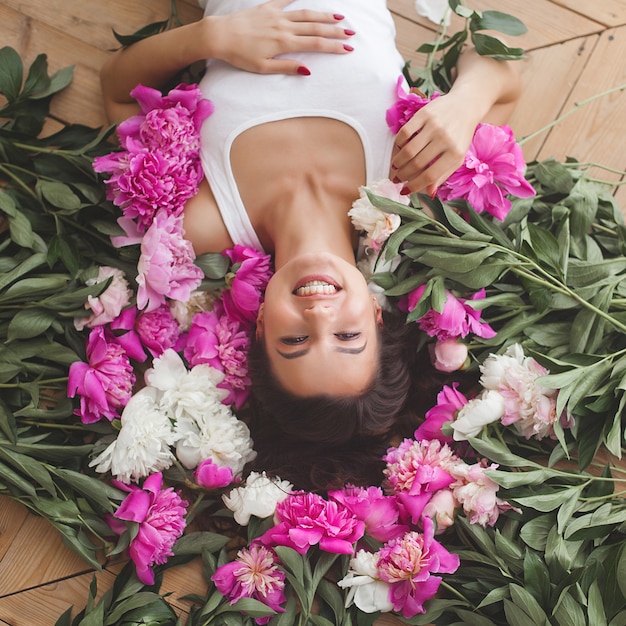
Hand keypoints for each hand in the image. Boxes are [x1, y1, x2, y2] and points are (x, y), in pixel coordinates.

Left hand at [208, 0, 353, 74]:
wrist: (220, 35)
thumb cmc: (240, 55)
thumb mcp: (263, 68)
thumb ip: (287, 67)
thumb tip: (308, 70)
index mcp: (284, 43)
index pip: (316, 44)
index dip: (333, 46)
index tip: (347, 48)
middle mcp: (284, 26)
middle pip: (315, 27)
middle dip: (335, 30)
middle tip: (351, 33)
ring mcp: (276, 15)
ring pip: (305, 14)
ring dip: (324, 15)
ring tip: (339, 17)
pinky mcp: (266, 8)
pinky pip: (285, 0)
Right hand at [390, 92, 479, 194]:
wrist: (466, 105)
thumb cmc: (460, 135)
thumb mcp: (457, 157)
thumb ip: (443, 175)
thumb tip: (428, 192)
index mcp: (455, 153)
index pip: (430, 175)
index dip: (414, 186)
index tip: (404, 190)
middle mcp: (445, 139)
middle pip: (417, 164)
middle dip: (403, 175)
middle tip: (397, 179)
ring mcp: (435, 125)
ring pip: (408, 150)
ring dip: (398, 162)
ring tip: (395, 167)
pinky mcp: (425, 114)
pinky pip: (405, 132)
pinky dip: (398, 144)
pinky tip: (398, 149)